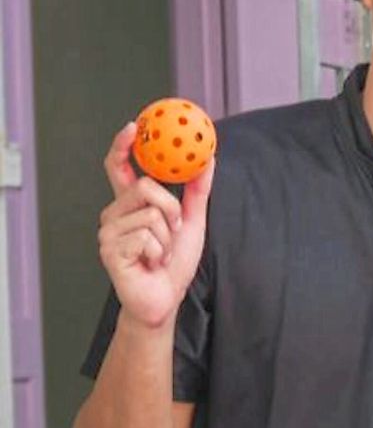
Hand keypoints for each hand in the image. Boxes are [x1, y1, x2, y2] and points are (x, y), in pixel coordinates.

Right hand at [97, 122, 214, 328]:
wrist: (164, 300)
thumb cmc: (173, 263)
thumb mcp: (192, 222)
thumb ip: (196, 191)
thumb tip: (208, 158)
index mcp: (129, 205)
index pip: (119, 168)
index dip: (123, 146)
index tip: (133, 126)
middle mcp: (113, 214)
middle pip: (145, 187)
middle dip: (171, 210)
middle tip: (175, 231)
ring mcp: (108, 232)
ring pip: (150, 214)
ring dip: (168, 238)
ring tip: (162, 255)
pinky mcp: (109, 250)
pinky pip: (146, 237)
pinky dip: (160, 253)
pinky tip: (153, 265)